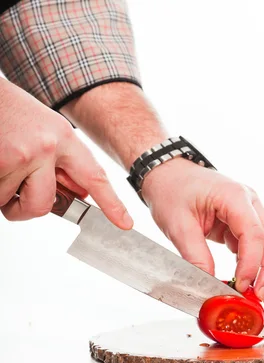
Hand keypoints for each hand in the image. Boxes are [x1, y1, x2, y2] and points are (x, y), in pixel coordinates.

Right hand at [0, 80, 131, 228]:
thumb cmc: (9, 111)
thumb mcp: (45, 130)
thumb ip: (62, 161)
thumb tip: (78, 192)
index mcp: (63, 137)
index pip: (94, 176)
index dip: (111, 203)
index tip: (124, 222)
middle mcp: (46, 146)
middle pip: (43, 205)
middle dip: (24, 208)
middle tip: (13, 197)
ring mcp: (22, 155)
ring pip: (12, 202)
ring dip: (2, 193)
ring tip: (0, 164)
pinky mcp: (0, 161)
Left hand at [142, 159, 263, 302]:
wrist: (168, 174)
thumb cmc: (172, 190)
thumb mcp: (177, 225)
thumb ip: (194, 255)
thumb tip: (209, 285)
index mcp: (234, 195)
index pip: (254, 233)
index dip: (251, 264)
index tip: (241, 286)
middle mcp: (250, 201)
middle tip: (259, 297)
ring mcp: (251, 211)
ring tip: (259, 296)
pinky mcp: (244, 223)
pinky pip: (259, 246)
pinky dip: (257, 266)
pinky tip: (250, 284)